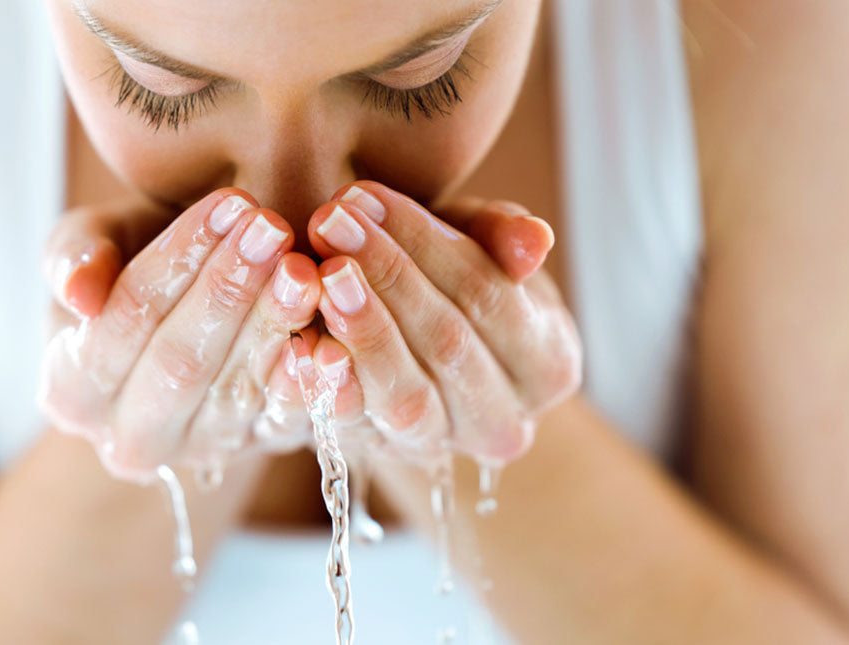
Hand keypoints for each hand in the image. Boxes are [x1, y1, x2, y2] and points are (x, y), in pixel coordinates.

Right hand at [36, 189, 323, 481]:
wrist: (190, 311)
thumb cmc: (133, 263)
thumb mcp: (93, 243)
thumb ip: (74, 255)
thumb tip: (79, 295)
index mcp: (71, 392)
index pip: (125, 320)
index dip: (175, 261)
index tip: (225, 204)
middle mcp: (131, 439)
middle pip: (181, 362)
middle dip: (228, 290)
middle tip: (272, 229)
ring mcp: (200, 450)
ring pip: (238, 390)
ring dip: (275, 324)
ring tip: (305, 267)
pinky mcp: (261, 448)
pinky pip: (289, 420)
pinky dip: (313, 382)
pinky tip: (332, 339)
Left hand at [302, 181, 582, 465]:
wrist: (409, 348)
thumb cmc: (450, 281)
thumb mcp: (479, 245)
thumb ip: (502, 235)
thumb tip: (534, 240)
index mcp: (548, 365)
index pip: (490, 296)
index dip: (427, 244)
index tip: (365, 196)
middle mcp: (504, 423)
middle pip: (448, 344)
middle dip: (386, 275)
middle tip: (330, 222)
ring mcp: (440, 447)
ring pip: (406, 396)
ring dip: (361, 331)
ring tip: (320, 275)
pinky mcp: (381, 457)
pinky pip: (354, 429)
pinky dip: (327, 386)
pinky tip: (300, 343)